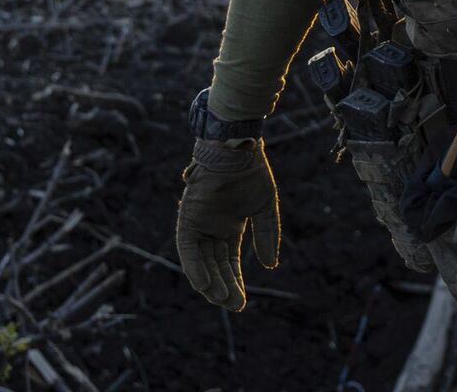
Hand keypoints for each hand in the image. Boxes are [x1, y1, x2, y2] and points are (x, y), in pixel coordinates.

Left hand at [175, 138, 280, 310]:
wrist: (236, 149)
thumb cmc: (251, 173)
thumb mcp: (264, 209)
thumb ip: (266, 236)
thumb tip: (269, 266)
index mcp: (229, 228)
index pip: (229, 262)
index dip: (235, 282)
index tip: (241, 302)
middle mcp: (211, 230)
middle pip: (215, 266)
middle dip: (224, 287)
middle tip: (234, 306)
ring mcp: (198, 225)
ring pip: (201, 262)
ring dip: (209, 282)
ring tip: (220, 299)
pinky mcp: (187, 219)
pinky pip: (188, 249)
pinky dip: (195, 267)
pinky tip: (204, 285)